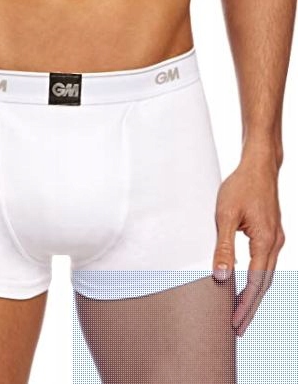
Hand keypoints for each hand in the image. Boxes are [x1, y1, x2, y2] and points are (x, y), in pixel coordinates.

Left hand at [212, 159, 284, 336]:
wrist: (259, 167)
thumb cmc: (241, 187)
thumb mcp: (225, 216)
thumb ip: (223, 247)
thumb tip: (221, 277)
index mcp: (266, 242)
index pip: (256, 283)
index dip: (245, 305)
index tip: (234, 323)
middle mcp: (275, 244)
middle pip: (264, 285)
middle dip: (250, 308)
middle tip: (237, 329)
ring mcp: (275, 240)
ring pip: (265, 276)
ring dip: (253, 296)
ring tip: (239, 314)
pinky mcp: (271, 235)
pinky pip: (264, 264)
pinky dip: (256, 280)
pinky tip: (245, 286)